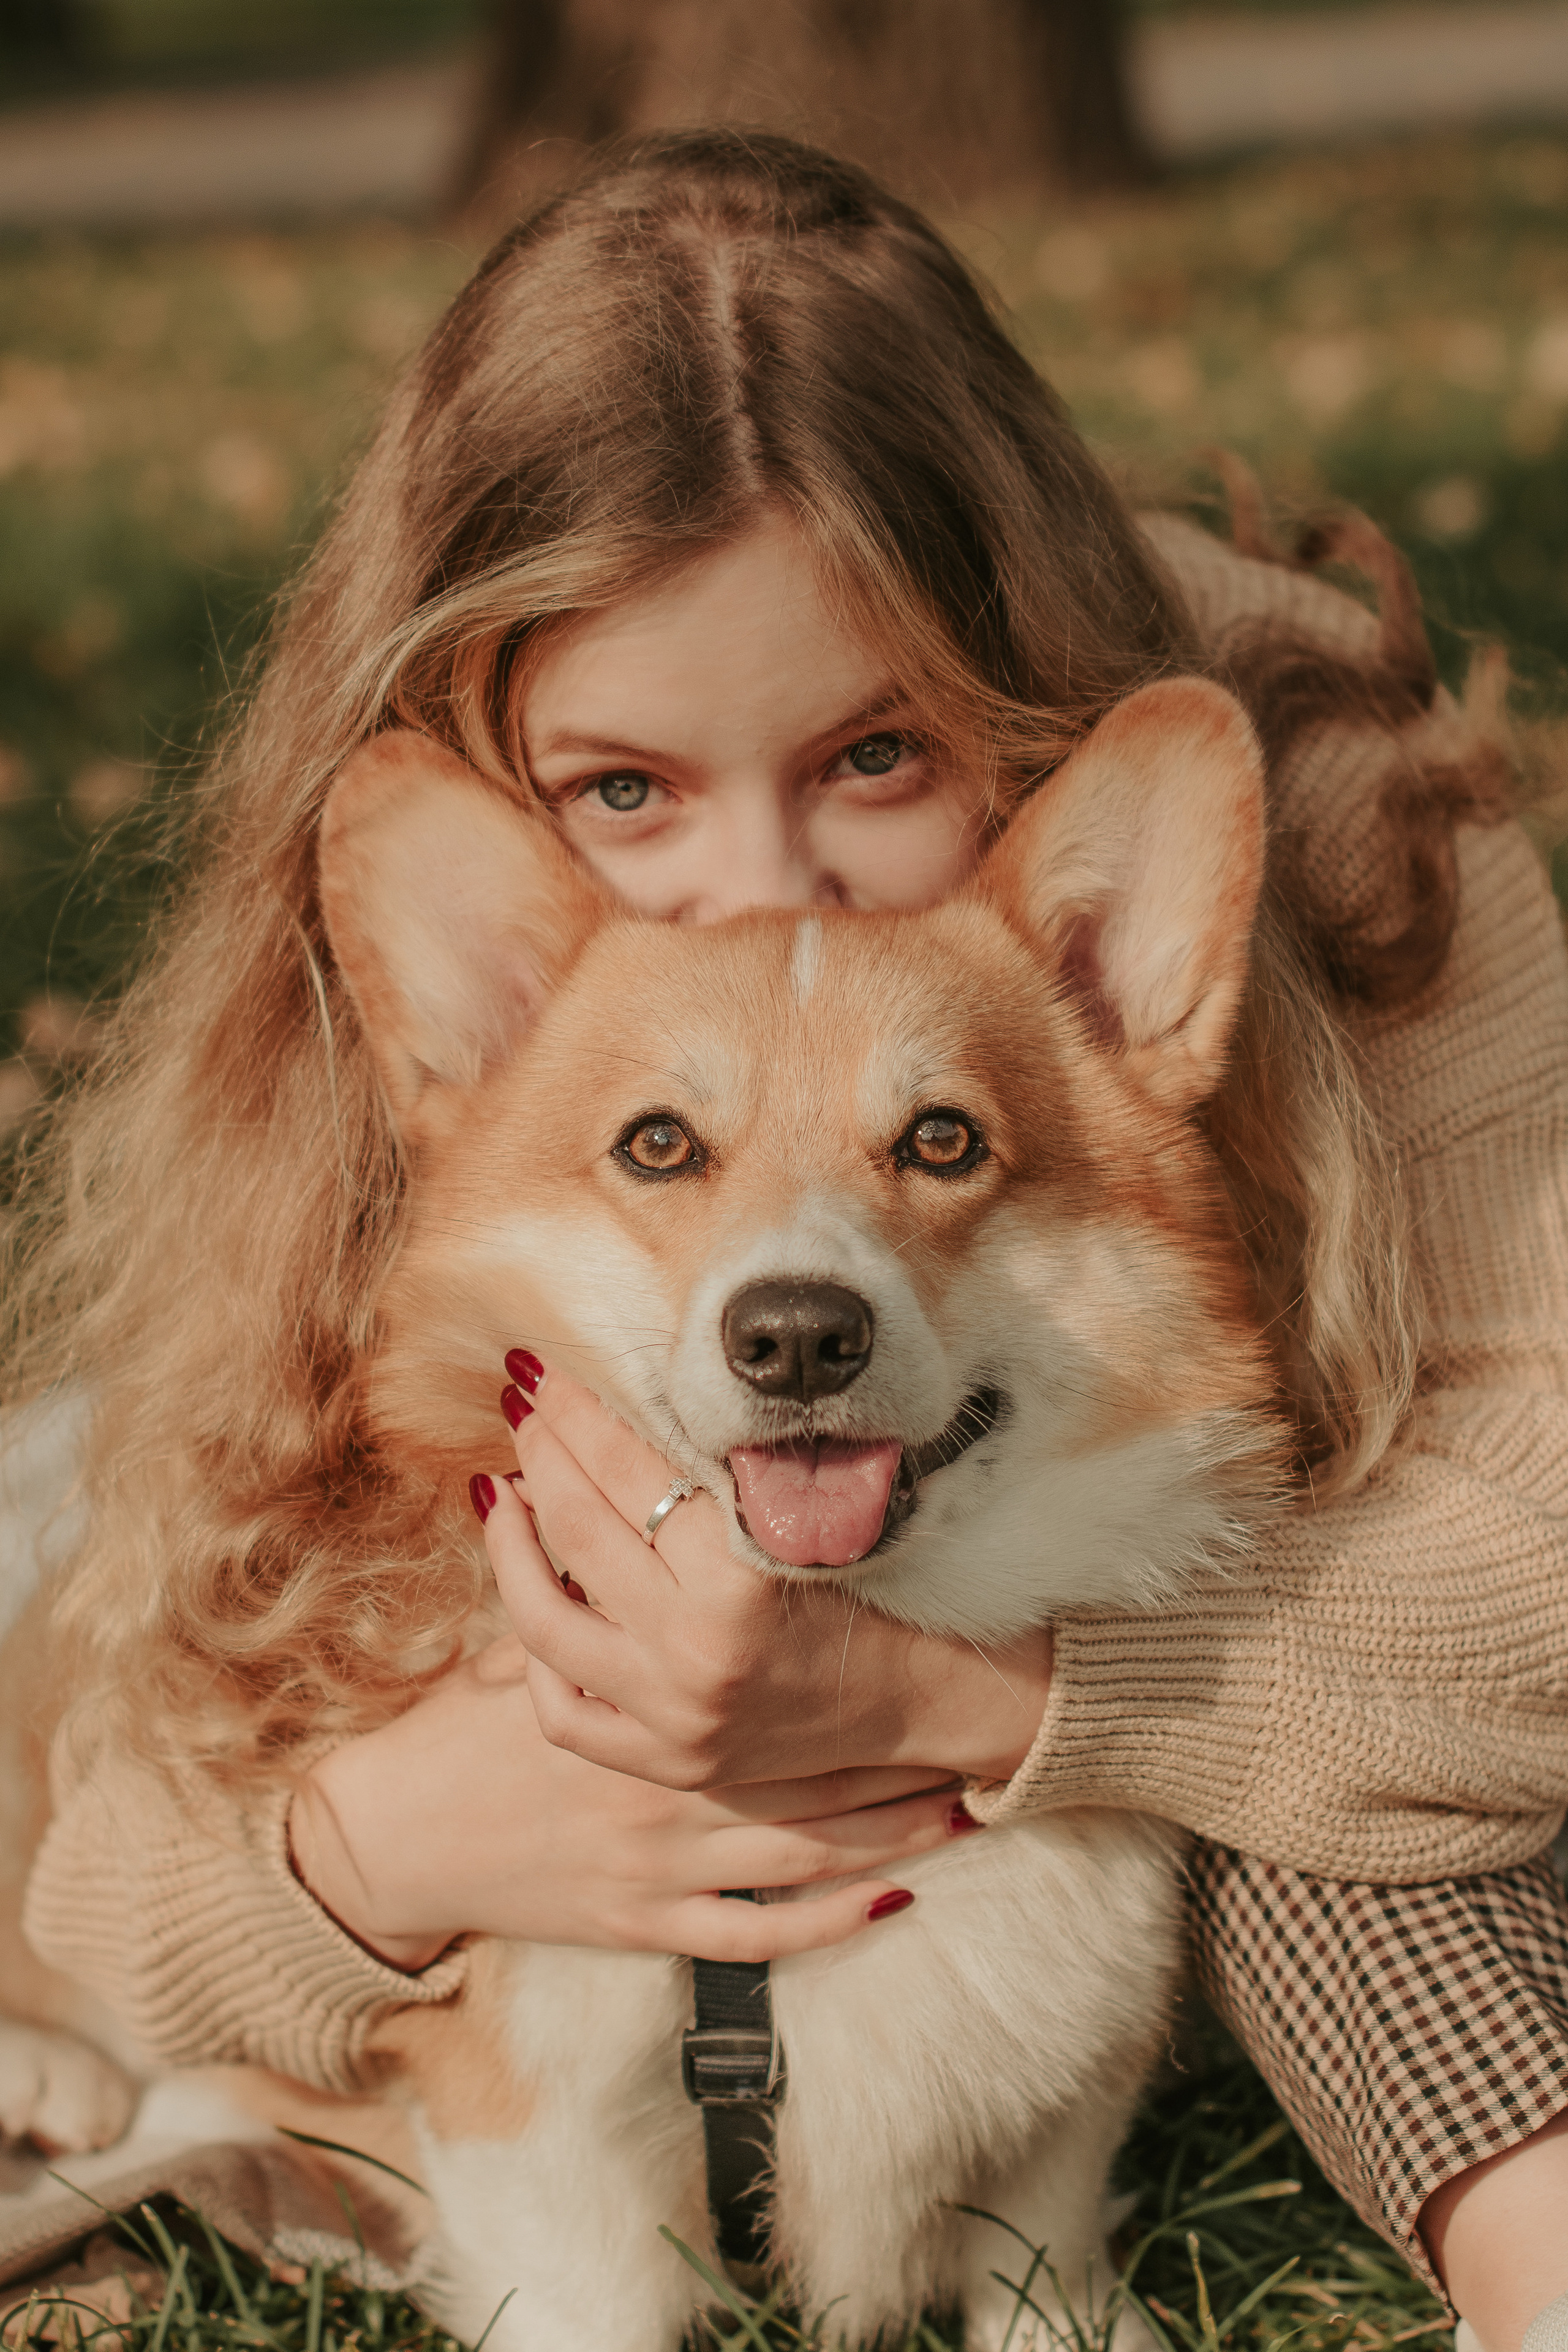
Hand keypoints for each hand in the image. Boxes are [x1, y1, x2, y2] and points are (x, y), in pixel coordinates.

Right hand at [287, 1642, 971, 1971]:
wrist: (402, 1842)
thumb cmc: (460, 1738)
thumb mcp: (521, 1652)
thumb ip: (574, 1590)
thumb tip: (588, 1496)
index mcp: (636, 1704)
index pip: (756, 1677)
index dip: (826, 1645)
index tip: (900, 1631)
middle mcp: (661, 1782)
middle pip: (802, 1761)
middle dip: (886, 1741)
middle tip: (969, 1725)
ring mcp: (660, 1861)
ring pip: (801, 1848)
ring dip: (885, 1825)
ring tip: (962, 1804)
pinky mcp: (649, 1923)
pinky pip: (759, 1932)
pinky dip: (830, 1919)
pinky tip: (894, 1899)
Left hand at [483, 1359, 1052, 1790]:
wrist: (926, 1696)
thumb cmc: (873, 1585)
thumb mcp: (801, 1514)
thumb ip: (715, 1471)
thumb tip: (618, 1401)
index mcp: (745, 1578)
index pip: (633, 1469)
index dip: (582, 1411)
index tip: (548, 1371)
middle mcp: (700, 1652)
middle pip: (580, 1528)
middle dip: (542, 1452)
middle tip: (523, 1405)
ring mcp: (673, 1716)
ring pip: (544, 1618)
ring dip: (510, 1543)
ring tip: (500, 1491)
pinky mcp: (664, 1763)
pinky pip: (561, 1712)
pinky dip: (534, 1656)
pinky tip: (535, 1597)